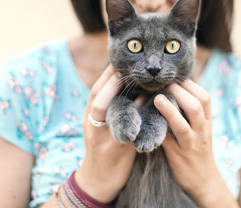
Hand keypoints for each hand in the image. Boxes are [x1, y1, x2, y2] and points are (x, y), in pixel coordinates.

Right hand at [75, 65, 136, 202]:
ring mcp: (104, 138)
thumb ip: (109, 106)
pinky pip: (130, 132)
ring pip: (112, 114)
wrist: (98, 179)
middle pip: (98, 99)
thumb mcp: (98, 125)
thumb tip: (125, 81)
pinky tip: (151, 110)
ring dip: (129, 99)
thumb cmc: (102, 147)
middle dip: (112, 83)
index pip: (95, 90)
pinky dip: (140, 120)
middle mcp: (93, 126)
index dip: (106, 75)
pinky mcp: (119, 150)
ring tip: (144, 87)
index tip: (119, 61)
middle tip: (127, 69)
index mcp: (88, 117)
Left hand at [154, 80, 236, 206]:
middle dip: (180, 91)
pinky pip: (168, 141)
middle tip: (165, 81)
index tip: (176, 75)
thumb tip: (174, 88)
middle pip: (197, 105)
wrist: (204, 181)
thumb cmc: (198, 150)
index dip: (190, 84)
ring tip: (157, 98)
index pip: (204, 97)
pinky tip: (147, 122)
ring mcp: (190, 144)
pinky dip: (158, 130)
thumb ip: (190, 112)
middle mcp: (201, 131)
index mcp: (207, 122)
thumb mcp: (201, 130)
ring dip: (170, 110)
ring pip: (183, 125)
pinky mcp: (177, 156)